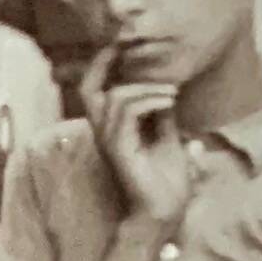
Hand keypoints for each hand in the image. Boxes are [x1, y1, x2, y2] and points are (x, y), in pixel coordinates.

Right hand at [81, 52, 193, 234]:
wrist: (163, 213)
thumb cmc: (165, 181)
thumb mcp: (167, 138)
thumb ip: (162, 116)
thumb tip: (167, 90)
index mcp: (111, 129)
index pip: (96, 90)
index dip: (104, 65)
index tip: (125, 46)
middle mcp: (103, 132)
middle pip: (89, 88)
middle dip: (107, 64)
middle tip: (134, 52)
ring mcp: (108, 141)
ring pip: (116, 97)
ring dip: (148, 88)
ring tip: (173, 92)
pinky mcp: (119, 149)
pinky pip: (126, 113)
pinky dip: (150, 101)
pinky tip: (170, 103)